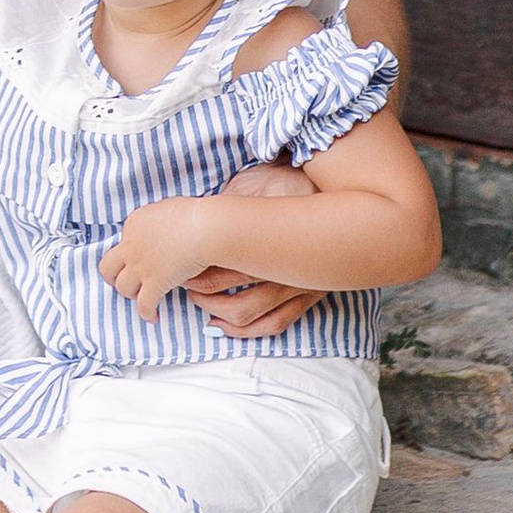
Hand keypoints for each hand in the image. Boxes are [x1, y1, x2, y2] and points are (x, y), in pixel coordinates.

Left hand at [97, 196, 224, 318]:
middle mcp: (131, 246)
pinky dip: (147, 313)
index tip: (142, 260)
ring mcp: (140, 266)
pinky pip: (144, 304)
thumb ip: (157, 219)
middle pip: (108, 267)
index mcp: (134, 224)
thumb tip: (162, 224)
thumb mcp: (166, 209)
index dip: (131, 254)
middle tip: (127, 282)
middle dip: (114, 277)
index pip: (123, 243)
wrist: (203, 227)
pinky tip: (153, 317)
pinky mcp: (155, 283)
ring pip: (123, 288)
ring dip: (131, 294)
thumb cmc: (193, 215)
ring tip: (141, 298)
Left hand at [185, 160, 326, 336]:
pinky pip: (278, 322)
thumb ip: (228, 207)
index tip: (178, 263)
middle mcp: (281, 262)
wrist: (334, 186)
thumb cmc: (283, 182)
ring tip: (201, 307)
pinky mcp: (310, 293)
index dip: (194, 264)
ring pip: (252, 312)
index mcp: (264, 233)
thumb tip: (196, 220)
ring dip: (220, 315)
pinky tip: (227, 326)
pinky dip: (249, 331)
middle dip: (200, 289)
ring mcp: (298, 281)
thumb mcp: (250, 185)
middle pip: (230, 285)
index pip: (220, 257)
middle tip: (183, 283)